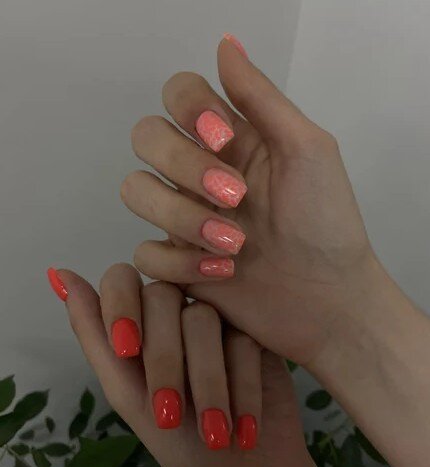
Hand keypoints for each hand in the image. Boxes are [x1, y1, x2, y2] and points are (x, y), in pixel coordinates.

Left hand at [48, 265, 335, 466]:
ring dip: (205, 381)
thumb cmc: (178, 441)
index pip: (121, 280)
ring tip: (214, 433)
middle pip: (163, 297)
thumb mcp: (127, 394)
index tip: (127, 350)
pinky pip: (243, 338)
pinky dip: (241, 387)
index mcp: (142, 321)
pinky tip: (243, 425)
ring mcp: (219, 317)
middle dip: (164, 359)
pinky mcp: (253, 331)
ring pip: (203, 316)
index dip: (121, 306)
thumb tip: (59, 274)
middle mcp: (178, 312)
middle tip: (170, 413)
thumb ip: (96, 338)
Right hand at [120, 35, 375, 364]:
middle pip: (145, 137)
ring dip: (182, 218)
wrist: (327, 299)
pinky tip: (224, 272)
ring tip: (235, 244)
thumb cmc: (326, 223)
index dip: (189, 108)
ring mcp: (183, 216)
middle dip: (185, 166)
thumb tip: (226, 44)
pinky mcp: (176, 262)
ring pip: (135, 191)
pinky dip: (181, 263)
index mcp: (231, 140)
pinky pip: (145, 252)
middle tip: (236, 197)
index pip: (178, 94)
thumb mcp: (307, 150)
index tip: (227, 139)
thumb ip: (261, 98)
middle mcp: (199, 171)